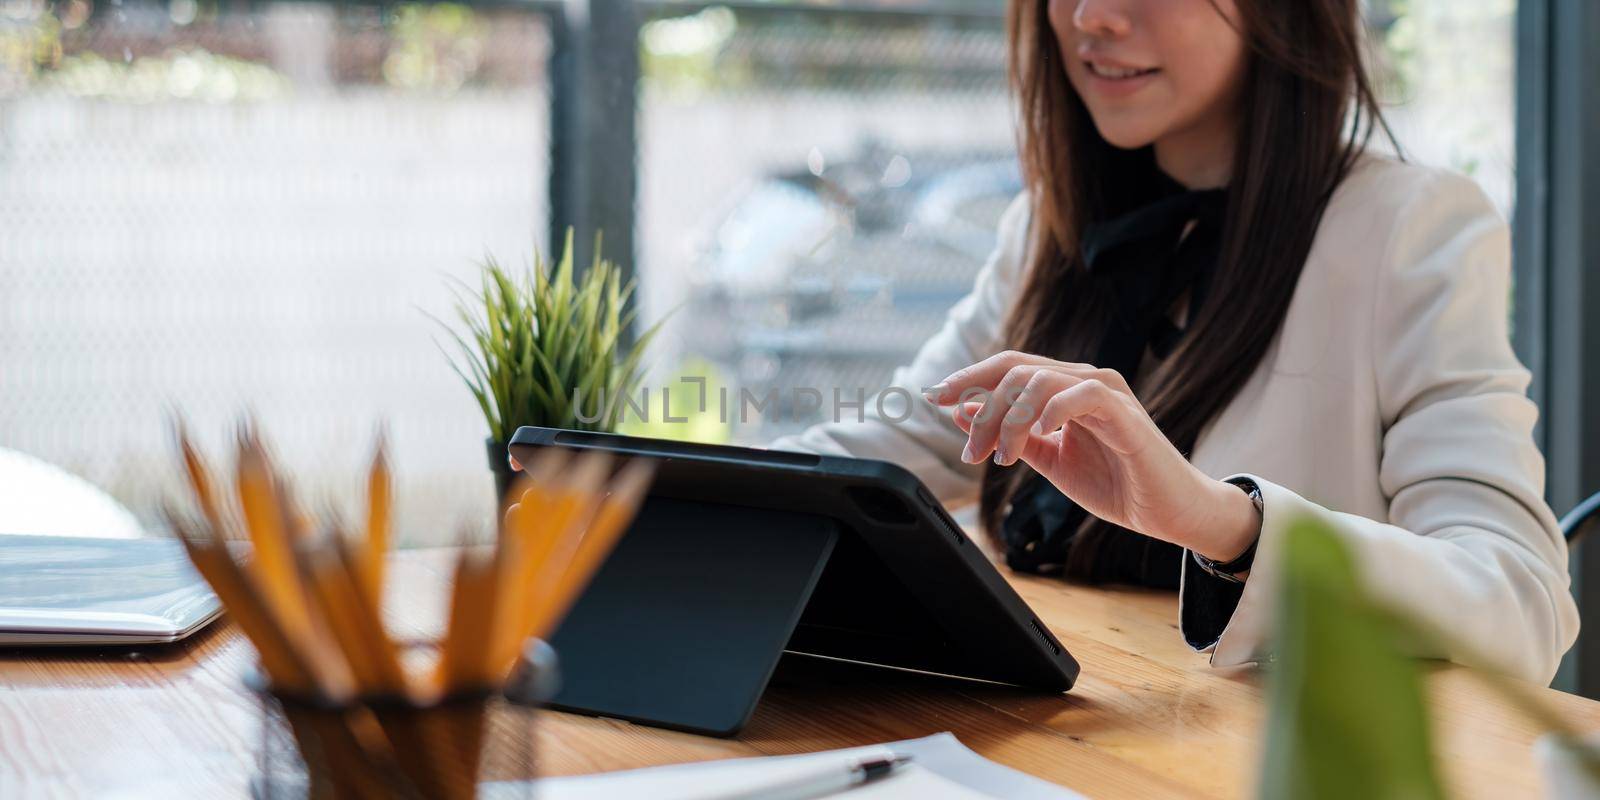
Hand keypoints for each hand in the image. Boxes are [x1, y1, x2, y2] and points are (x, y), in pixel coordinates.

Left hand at [924, 351, 1257, 561]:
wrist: (1169, 512)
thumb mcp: (1050, 459)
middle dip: (983, 409)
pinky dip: (1051, 410)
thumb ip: (1011, 435)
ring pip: (1042, 379)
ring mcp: (1107, 393)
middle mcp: (1084, 380)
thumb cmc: (1115, 483)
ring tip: (998, 457)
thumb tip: (962, 412)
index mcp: (1065, 388)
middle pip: (1017, 371)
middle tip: (970, 453)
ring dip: (1009, 418)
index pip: (1011, 366)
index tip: (934, 397)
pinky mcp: (1126, 414)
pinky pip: (1083, 395)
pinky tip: (1036, 436)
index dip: (969, 378)